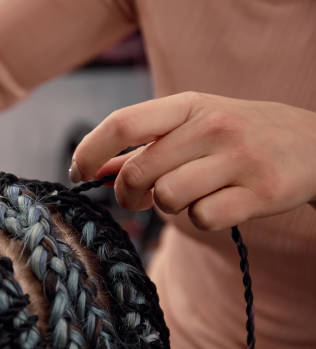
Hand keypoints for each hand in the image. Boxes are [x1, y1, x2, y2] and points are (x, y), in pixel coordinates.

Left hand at [70, 92, 315, 230]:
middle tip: (138, 198)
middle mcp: (212, 126)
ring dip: (169, 206)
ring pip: (167, 199)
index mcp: (188, 105)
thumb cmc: (236, 136)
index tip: (79, 172)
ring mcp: (238, 159)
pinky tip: (219, 205)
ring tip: (190, 195)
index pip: (122, 123)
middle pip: (138, 172)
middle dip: (127, 194)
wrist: (313, 145)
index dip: (89, 151)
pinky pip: (202, 220)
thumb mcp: (192, 125)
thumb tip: (96, 169)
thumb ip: (144, 145)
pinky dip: (202, 220)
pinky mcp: (259, 193)